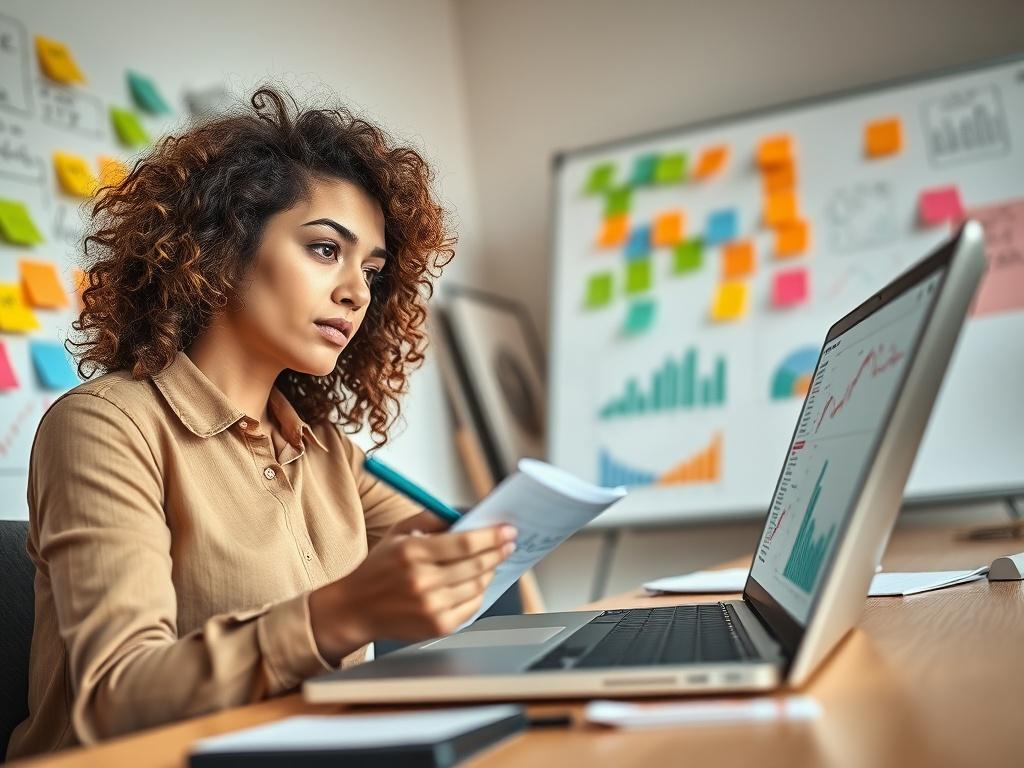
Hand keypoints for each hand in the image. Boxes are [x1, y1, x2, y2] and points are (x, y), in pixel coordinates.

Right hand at [309, 518, 516, 663]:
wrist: (356, 609)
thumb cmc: (379, 568)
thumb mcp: (398, 533)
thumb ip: (432, 518)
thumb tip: (469, 514)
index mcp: (412, 552)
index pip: (465, 543)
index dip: (492, 536)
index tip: (508, 530)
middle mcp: (422, 581)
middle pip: (477, 564)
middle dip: (498, 551)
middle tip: (508, 543)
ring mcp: (431, 606)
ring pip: (478, 585)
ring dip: (490, 571)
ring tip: (490, 561)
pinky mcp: (438, 626)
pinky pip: (472, 605)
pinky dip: (478, 592)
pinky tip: (475, 582)